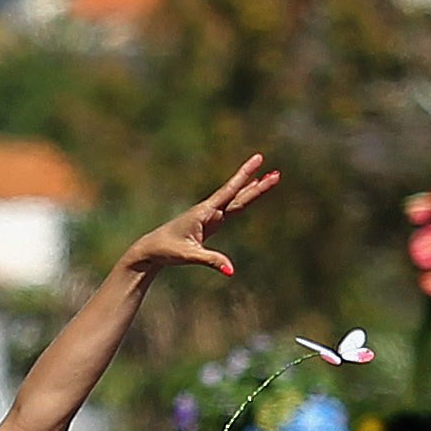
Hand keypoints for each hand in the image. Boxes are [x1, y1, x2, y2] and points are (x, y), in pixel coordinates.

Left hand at [120, 156, 276, 280]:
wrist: (152, 249)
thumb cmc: (167, 250)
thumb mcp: (189, 256)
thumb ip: (211, 261)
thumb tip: (231, 271)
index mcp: (204, 212)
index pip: (230, 192)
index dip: (245, 176)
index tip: (258, 160)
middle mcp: (209, 210)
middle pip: (238, 195)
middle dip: (257, 183)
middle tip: (277, 173)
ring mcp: (211, 216)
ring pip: (237, 200)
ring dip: (254, 189)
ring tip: (271, 176)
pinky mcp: (210, 223)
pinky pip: (232, 208)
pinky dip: (244, 198)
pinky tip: (250, 191)